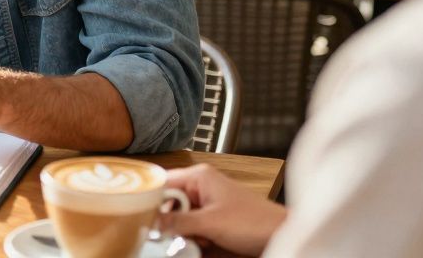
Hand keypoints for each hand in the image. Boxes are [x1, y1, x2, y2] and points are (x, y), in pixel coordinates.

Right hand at [160, 164, 286, 256]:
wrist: (283, 236)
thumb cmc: (256, 221)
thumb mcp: (210, 223)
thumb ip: (178, 222)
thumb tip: (151, 223)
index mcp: (199, 177)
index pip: (162, 182)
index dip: (150, 199)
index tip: (139, 215)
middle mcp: (201, 187)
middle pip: (169, 203)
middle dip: (169, 222)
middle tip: (169, 236)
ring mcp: (207, 204)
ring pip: (179, 218)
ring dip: (182, 233)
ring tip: (195, 241)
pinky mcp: (213, 220)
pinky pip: (192, 228)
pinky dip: (193, 239)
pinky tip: (203, 245)